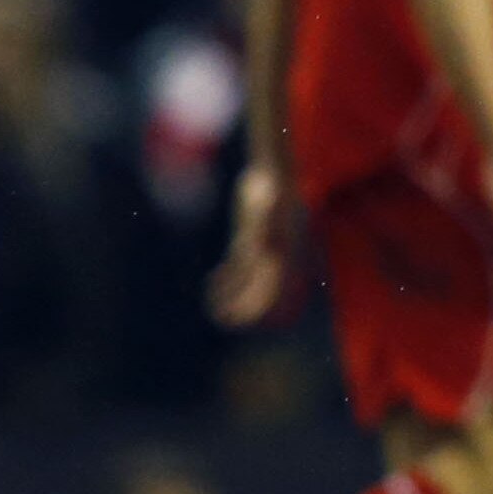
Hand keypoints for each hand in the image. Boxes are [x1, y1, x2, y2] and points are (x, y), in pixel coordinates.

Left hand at [207, 161, 290, 328]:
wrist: (275, 174)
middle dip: (246, 310)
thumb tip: (265, 239)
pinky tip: (213, 284)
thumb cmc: (273, 188)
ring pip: (249, 283)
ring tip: (216, 310)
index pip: (272, 291)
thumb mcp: (270, 203)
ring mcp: (260, 251)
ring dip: (235, 299)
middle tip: (224, 319)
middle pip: (262, 292)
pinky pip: (239, 268)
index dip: (258, 308)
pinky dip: (227, 280)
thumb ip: (268, 219)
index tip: (241, 318)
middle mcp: (273, 257)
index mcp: (279, 256)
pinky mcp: (249, 242)